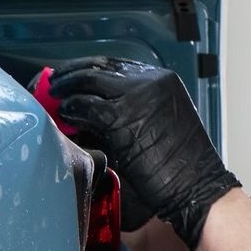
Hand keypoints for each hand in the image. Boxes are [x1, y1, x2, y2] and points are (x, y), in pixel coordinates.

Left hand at [49, 56, 237, 250]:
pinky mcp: (122, 119)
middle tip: (53, 82)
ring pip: (88, 82)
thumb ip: (129, 108)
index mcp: (161, 79)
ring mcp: (136, 97)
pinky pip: (87, 107)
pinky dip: (71, 109)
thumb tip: (90, 106)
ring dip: (66, 89)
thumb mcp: (159, 122)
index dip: (87, 68)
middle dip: (71, 73)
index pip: (114, 65)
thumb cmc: (180, 164)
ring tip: (53, 97)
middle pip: (98, 67)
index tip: (71, 74)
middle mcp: (149, 81)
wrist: (197, 186)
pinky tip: (65, 115)